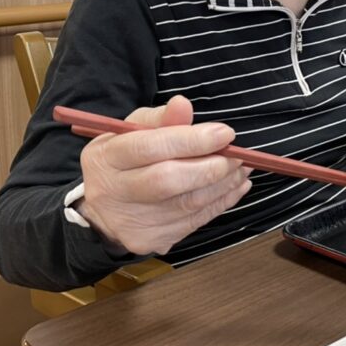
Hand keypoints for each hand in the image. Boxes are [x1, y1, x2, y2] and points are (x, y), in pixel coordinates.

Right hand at [75, 95, 251, 255]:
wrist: (104, 209)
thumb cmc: (124, 159)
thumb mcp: (132, 131)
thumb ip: (160, 118)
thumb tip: (183, 105)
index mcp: (106, 157)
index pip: (149, 148)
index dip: (191, 140)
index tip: (225, 133)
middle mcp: (114, 193)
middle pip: (168, 181)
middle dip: (211, 166)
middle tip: (238, 155)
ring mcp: (132, 222)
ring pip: (187, 205)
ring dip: (223, 185)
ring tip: (242, 168)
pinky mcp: (150, 241)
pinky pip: (194, 221)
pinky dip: (221, 202)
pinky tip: (235, 186)